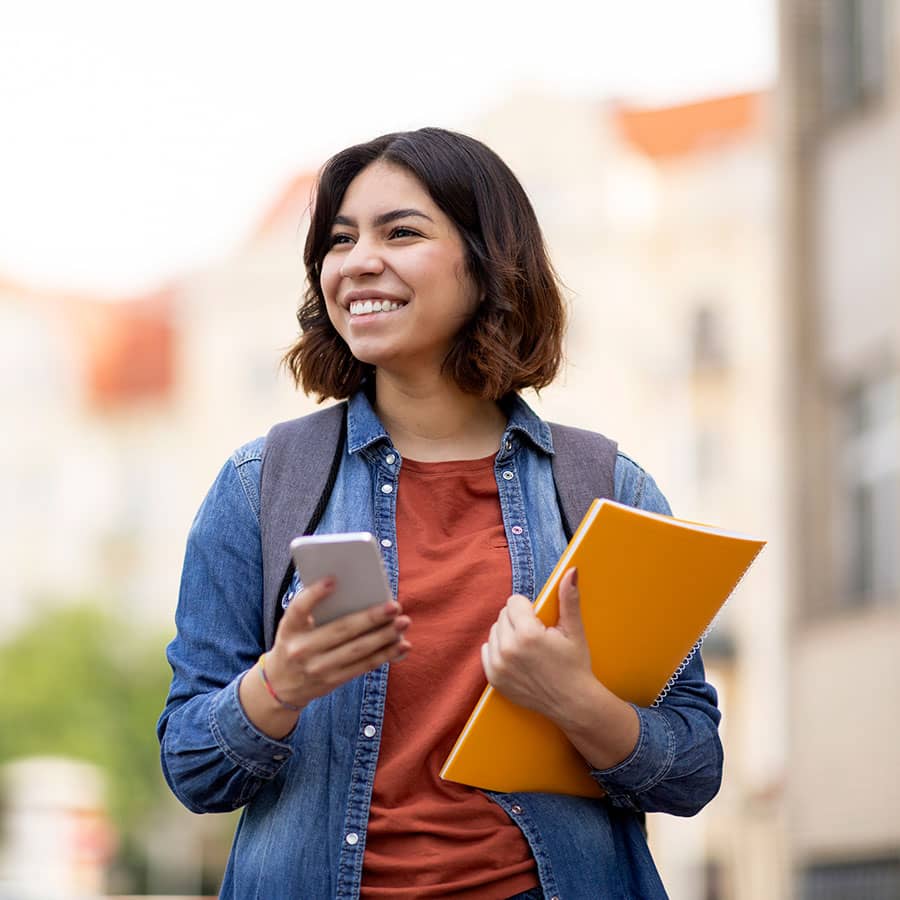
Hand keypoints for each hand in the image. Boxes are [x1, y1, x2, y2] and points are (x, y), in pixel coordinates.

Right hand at [239, 577, 410, 737]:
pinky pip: (363, 666)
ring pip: (357, 651)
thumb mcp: (293, 626)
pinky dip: (385, 655)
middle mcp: (302, 649)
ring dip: (384, 637)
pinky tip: (401, 645)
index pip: (299, 609)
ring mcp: (318, 668)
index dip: (314, 594)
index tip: (333, 580)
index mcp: (290, 628)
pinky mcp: (333, 681)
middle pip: (341, 630)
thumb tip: (353, 590)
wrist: (281, 684)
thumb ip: (314, 609)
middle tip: (394, 606)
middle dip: (371, 618)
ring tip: (403, 623)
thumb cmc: (295, 641)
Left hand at [481, 567, 639, 768]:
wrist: (573, 703)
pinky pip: (487, 650)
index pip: (514, 601)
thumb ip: (568, 598)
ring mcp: (498, 666)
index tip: (541, 622)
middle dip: (518, 620)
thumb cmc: (575, 665)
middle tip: (537, 636)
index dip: (529, 608)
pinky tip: (517, 658)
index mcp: (528, 634)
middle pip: (503, 615)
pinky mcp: (493, 679)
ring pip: (495, 631)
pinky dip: (498, 650)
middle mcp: (508, 649)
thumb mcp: (574, 631)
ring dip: (508, 634)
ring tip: (528, 647)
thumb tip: (571, 570)